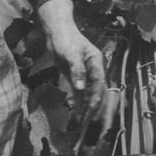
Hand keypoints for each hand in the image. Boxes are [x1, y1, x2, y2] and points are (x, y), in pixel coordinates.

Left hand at [37, 0, 105, 116]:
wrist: (56, 31)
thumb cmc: (66, 39)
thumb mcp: (71, 54)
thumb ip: (77, 71)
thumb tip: (81, 89)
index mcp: (96, 63)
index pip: (99, 84)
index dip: (96, 99)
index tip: (91, 112)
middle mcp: (93, 69)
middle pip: (95, 91)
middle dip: (92, 107)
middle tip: (87, 123)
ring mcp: (84, 73)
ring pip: (87, 93)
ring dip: (85, 106)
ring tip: (82, 122)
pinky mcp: (75, 75)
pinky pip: (79, 91)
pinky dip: (78, 101)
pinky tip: (77, 112)